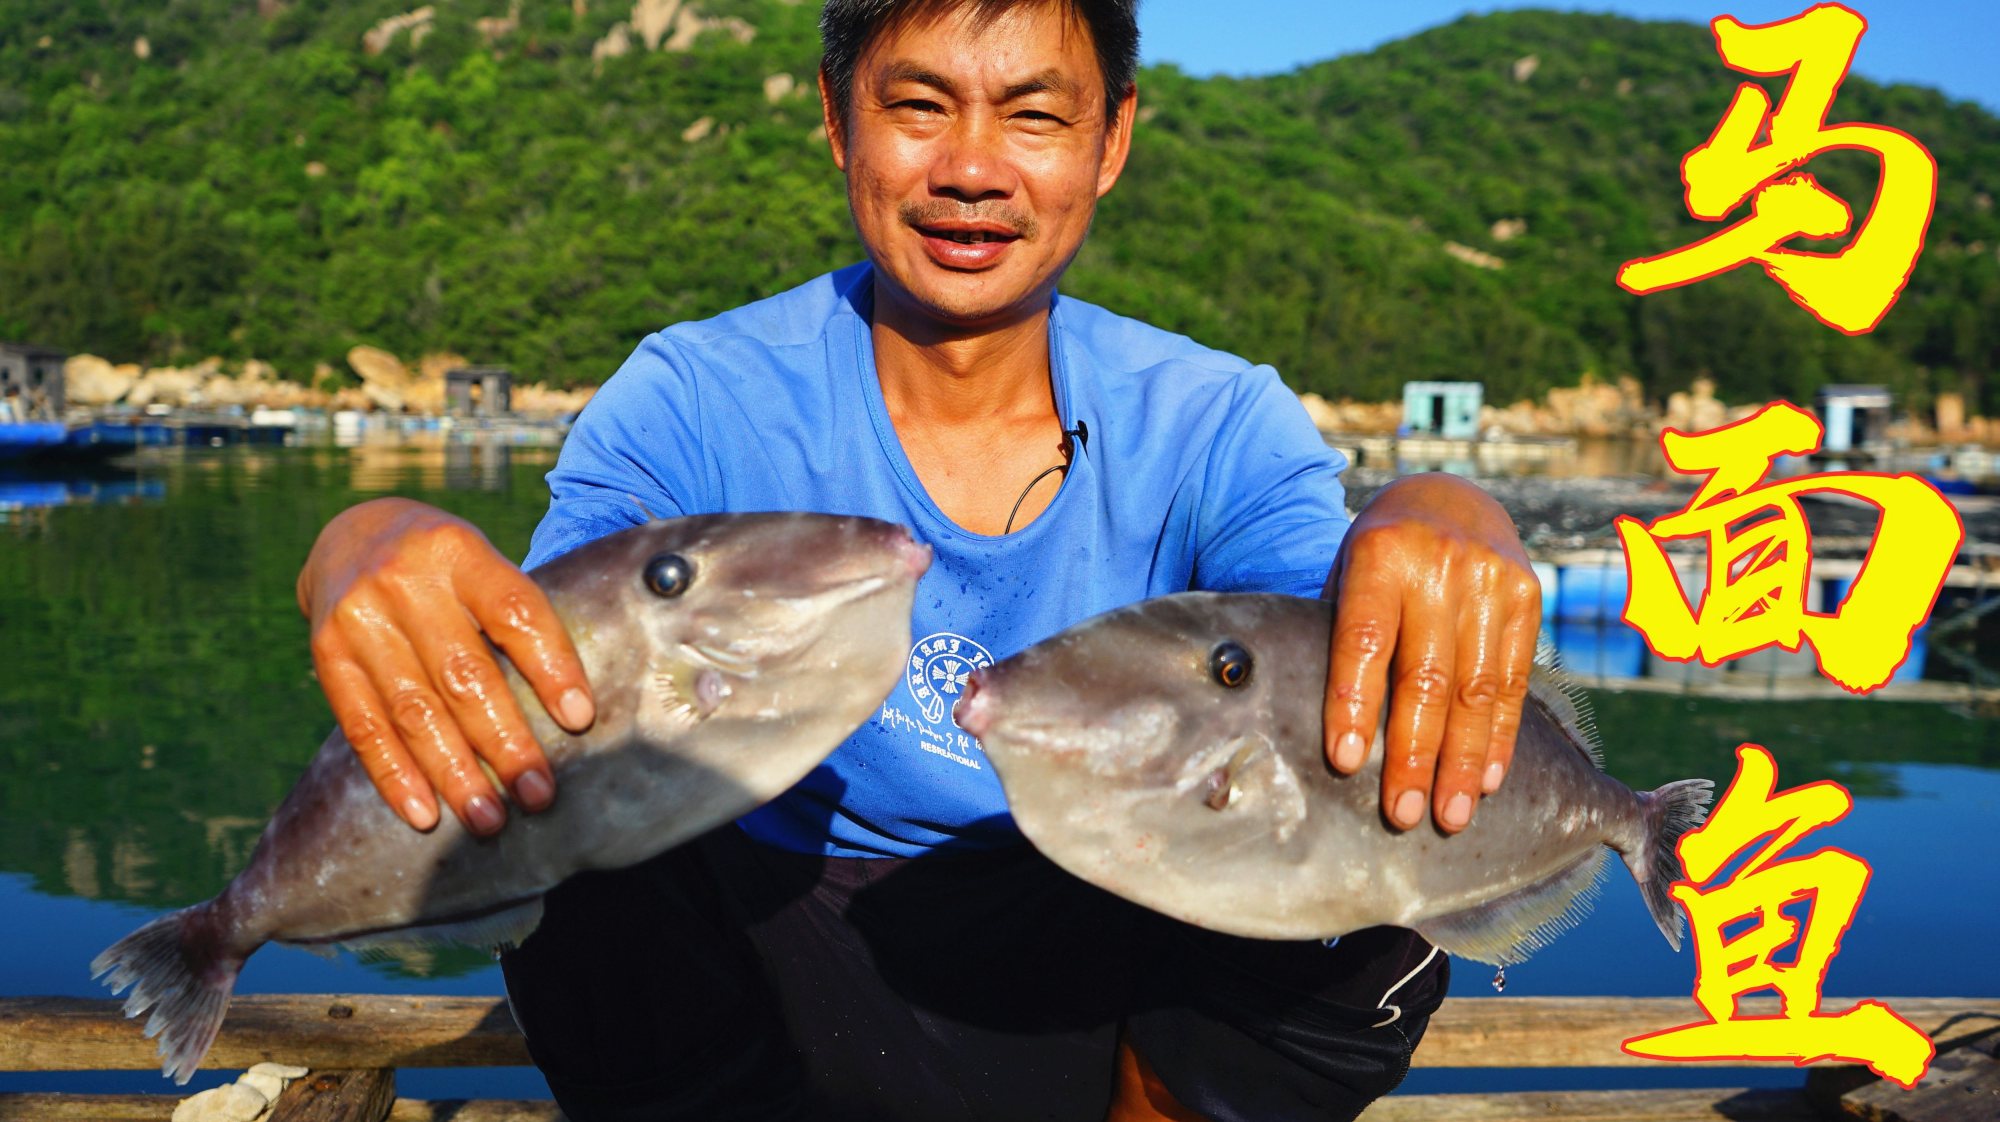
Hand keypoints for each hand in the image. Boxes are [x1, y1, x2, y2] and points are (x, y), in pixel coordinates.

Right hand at [298, 498, 594, 833]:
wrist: (350, 535)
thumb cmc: (444, 567)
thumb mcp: (481, 563)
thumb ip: (515, 619)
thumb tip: (574, 712)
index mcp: (458, 550)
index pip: (514, 611)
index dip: (549, 667)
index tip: (579, 720)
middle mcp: (403, 580)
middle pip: (463, 673)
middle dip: (505, 742)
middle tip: (537, 794)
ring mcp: (358, 618)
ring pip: (413, 709)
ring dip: (454, 773)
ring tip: (489, 818)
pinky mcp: (326, 654)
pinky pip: (362, 726)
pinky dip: (395, 776)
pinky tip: (425, 814)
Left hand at [1320, 474, 1540, 833]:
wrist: (1450, 499)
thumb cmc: (1380, 556)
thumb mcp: (1347, 573)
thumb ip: (1338, 635)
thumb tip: (1311, 728)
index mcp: (1379, 556)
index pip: (1364, 641)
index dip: (1355, 705)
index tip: (1347, 764)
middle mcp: (1439, 565)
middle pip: (1427, 675)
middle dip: (1416, 754)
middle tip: (1404, 814)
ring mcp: (1490, 580)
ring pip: (1477, 688)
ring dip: (1463, 761)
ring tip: (1449, 815)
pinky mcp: (1528, 597)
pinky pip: (1514, 680)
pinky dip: (1500, 737)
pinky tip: (1487, 780)